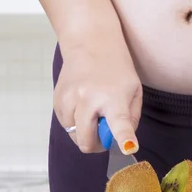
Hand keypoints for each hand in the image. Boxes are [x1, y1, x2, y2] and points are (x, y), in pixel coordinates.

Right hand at [54, 33, 141, 153]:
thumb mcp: (134, 91)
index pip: (119, 123)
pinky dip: (74, 122)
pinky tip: (82, 105)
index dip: (123, 139)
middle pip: (86, 141)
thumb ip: (131, 119)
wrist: (90, 43)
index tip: (129, 149)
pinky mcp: (58, 99)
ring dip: (84, 132)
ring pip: (73, 135)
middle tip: (104, 133)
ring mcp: (70, 99)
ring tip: (93, 112)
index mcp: (114, 97)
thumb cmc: (117, 69)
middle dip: (96, 145)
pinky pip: (65, 124)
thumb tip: (122, 143)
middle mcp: (89, 99)